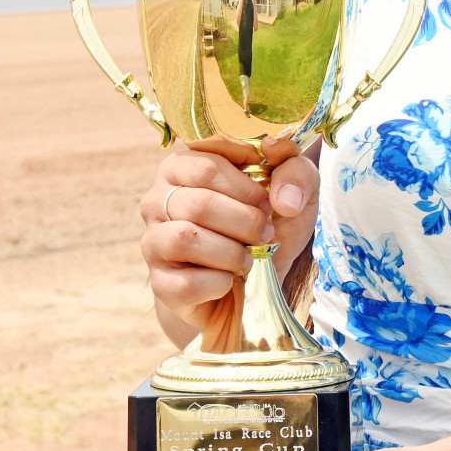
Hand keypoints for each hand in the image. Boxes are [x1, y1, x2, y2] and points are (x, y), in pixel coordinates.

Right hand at [141, 135, 319, 334]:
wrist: (252, 285)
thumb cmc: (264, 227)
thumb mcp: (293, 194)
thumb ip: (296, 174)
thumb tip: (284, 197)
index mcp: (183, 166)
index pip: (207, 166)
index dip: (246, 187)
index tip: (267, 201)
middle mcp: (158, 200)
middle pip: (199, 204)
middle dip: (245, 222)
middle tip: (266, 233)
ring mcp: (153, 242)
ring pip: (186, 239)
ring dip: (231, 253)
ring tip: (248, 258)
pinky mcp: (160, 283)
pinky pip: (185, 283)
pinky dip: (218, 283)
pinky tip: (229, 280)